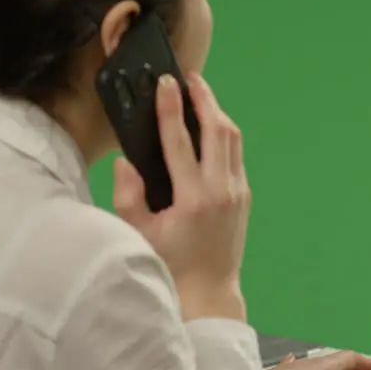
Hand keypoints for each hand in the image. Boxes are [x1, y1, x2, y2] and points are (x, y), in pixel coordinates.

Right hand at [113, 73, 249, 321]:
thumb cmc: (169, 265)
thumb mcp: (139, 233)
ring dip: (217, 112)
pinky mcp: (244, 196)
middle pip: (218, 130)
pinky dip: (222, 134)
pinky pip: (235, 154)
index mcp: (193, 199)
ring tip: (200, 94)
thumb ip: (128, 195)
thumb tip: (126, 161)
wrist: (208, 292)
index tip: (165, 83)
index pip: (180, 141)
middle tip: (189, 77)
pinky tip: (209, 127)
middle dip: (204, 98)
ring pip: (232, 139)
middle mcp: (221, 191)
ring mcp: (238, 193)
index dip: (170, 108)